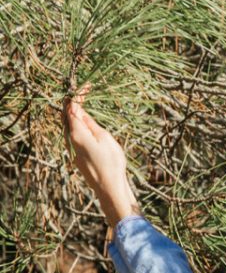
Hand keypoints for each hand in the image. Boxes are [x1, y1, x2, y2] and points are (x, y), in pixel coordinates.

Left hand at [63, 84, 139, 227]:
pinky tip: (86, 123)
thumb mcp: (104, 138)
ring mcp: (72, 148)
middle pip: (66, 115)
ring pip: (69, 125)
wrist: (109, 187)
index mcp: (76, 132)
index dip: (78, 94)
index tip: (88, 85)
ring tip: (84, 103)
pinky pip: (73, 134)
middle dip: (73, 102)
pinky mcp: (76, 155)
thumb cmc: (111, 162)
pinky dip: (78, 124)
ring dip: (75, 113)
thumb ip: (90, 123)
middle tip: (84, 91)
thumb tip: (78, 111)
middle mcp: (70, 139)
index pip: (72, 107)